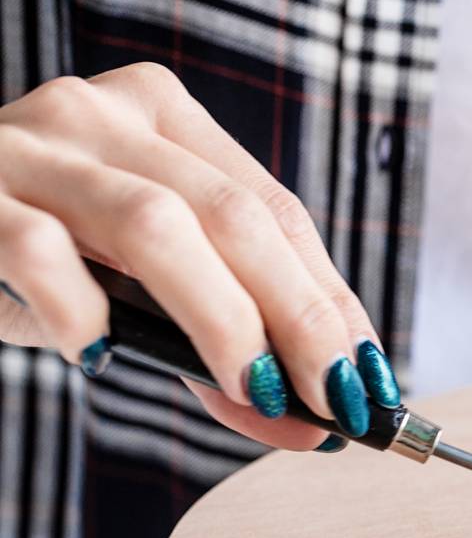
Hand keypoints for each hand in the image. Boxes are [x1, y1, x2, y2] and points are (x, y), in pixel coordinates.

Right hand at [0, 64, 397, 450]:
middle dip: (302, 318)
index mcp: (164, 119)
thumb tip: (306, 423)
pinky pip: (39, 253)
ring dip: (224, 321)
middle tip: (339, 401)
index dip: (333, 299)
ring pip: (158, 226)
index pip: (277, 210)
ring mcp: (30, 146)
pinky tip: (97, 356)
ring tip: (255, 391)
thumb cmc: (22, 257)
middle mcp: (102, 114)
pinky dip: (81, 312)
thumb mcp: (131, 287)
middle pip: (237, 216)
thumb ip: (214, 346)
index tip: (371, 378)